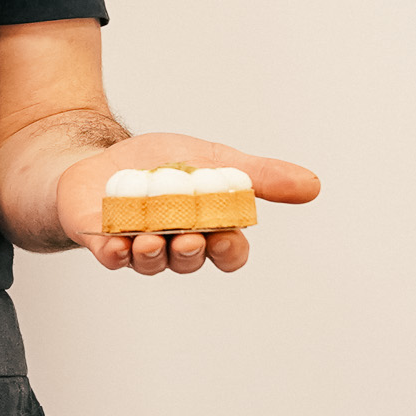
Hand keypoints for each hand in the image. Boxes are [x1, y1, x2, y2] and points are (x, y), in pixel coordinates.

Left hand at [56, 132, 318, 275]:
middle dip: (193, 252)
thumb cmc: (163, 163)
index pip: (228, 253)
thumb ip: (260, 175)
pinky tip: (115, 244)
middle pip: (190, 261)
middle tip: (191, 238)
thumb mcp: (215, 160)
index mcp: (207, 229)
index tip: (227, 236)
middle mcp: (175, 245)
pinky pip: (109, 256)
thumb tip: (313, 185)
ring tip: (152, 240)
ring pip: (151, 262)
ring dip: (154, 255)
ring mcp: (137, 245)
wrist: (103, 153)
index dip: (230, 250)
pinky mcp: (102, 240)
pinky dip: (113, 252)